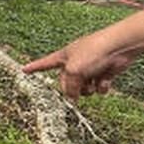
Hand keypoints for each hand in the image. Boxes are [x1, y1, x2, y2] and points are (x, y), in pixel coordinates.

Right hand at [22, 34, 138, 99]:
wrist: (119, 46)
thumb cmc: (94, 52)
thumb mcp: (74, 70)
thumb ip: (69, 86)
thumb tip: (72, 97)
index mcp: (64, 56)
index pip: (45, 63)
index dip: (34, 67)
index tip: (24, 70)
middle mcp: (76, 62)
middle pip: (67, 82)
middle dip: (73, 88)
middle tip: (78, 89)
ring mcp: (91, 67)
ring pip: (84, 88)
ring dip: (88, 90)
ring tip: (94, 84)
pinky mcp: (104, 72)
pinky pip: (99, 87)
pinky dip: (102, 87)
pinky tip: (106, 80)